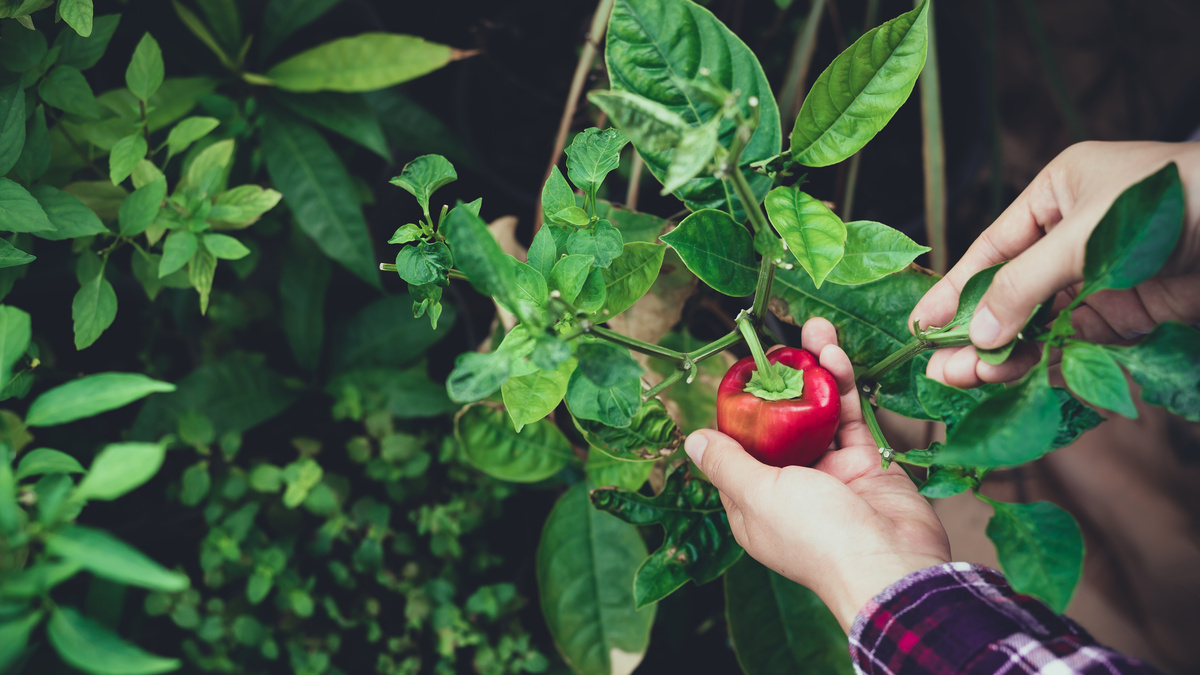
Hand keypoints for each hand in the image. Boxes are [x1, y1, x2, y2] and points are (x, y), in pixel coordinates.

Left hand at [684, 317, 949, 631]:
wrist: (893, 565)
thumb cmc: (817, 536)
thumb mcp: (758, 496)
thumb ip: (726, 465)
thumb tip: (692, 441)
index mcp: (755, 505)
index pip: (738, 450)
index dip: (738, 412)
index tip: (738, 374)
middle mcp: (790, 488)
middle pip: (780, 425)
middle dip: (780, 383)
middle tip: (779, 343)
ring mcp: (830, 474)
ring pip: (817, 413)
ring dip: (815, 371)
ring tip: (813, 328)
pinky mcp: (866, 462)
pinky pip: (850, 416)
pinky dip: (843, 385)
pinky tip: (835, 353)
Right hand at [911, 141, 1199, 387]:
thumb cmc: (1173, 200)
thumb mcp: (1085, 234)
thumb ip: (1026, 285)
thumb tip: (976, 335)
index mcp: (1056, 196)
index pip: (991, 248)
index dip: (954, 288)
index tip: (919, 323)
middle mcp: (1072, 240)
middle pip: (1009, 294)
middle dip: (974, 331)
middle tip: (940, 368)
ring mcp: (1100, 281)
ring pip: (1038, 326)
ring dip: (1004, 354)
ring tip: (967, 379)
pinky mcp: (1129, 317)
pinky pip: (1076, 346)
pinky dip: (1047, 366)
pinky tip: (1016, 382)